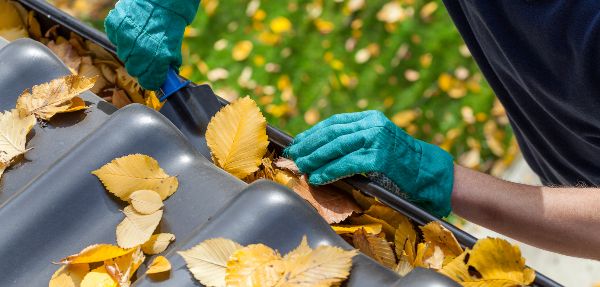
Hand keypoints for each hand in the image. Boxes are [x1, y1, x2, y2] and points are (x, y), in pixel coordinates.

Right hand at [104, 0, 198, 89]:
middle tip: (148, 55)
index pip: (148, 82)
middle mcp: (139, 51)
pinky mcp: (114, 26)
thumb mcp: (174, 49)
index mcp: (157, 59)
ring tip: (140, 38)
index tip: (153, 77)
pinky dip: (121, 36)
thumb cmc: (171, 24)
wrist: (162, 0)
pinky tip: (132, 29)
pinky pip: (114, 39)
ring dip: (131, 51)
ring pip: (123, 55)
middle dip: (141, 65)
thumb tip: (165, 79)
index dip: (151, 80)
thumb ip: (167, 66)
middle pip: (134, 70)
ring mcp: (124, 38)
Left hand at [285, 110, 453, 217]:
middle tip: (293, 156)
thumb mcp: (378, 143)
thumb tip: (321, 150)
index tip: (297, 143)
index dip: (313, 133)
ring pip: (336, 147)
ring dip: (315, 158)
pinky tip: (318, 177)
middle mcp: (372, 124)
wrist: (430, 173)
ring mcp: (376, 139)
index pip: (334, 122)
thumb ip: (355, 141)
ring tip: (301, 167)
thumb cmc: (401, 163)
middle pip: (332, 133)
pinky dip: (330, 171)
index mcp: (370, 118)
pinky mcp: (379, 158)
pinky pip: (347, 164)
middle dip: (309, 145)